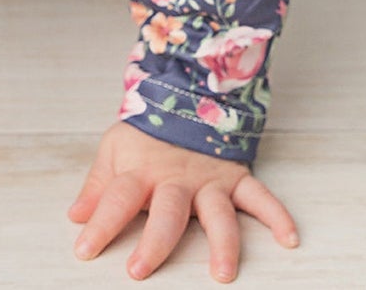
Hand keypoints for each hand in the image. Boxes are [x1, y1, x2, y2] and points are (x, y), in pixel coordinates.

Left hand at [67, 121, 298, 281]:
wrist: (183, 93)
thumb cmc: (146, 131)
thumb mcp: (114, 149)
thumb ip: (97, 185)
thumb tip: (75, 216)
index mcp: (141, 172)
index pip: (115, 199)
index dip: (99, 225)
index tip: (84, 250)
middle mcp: (176, 180)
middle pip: (167, 213)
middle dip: (154, 242)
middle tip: (140, 270)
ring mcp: (208, 179)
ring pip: (218, 213)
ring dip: (222, 243)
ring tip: (222, 273)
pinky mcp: (235, 176)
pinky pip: (260, 196)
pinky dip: (277, 215)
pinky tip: (290, 238)